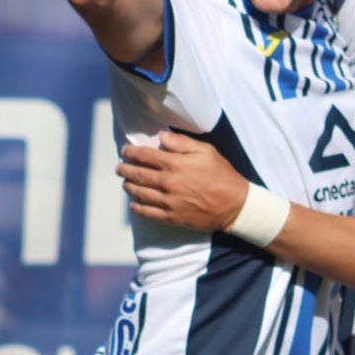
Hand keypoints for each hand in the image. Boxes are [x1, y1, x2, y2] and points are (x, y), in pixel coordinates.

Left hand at [116, 130, 247, 232]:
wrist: (235, 205)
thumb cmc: (222, 175)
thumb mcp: (207, 152)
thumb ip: (182, 143)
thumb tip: (161, 137)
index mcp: (176, 164)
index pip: (145, 156)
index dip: (131, 152)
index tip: (126, 151)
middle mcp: (168, 183)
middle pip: (138, 174)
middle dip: (125, 169)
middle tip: (120, 167)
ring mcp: (168, 202)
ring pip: (139, 193)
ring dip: (129, 186)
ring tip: (126, 182)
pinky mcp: (171, 217)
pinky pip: (146, 212)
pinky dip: (137, 206)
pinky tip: (135, 203)